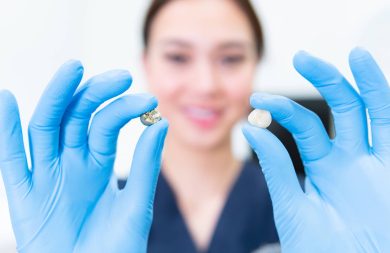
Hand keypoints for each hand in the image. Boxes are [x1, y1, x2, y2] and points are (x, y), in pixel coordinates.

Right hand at [0, 61, 167, 252]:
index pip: (106, 124)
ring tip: (73, 70)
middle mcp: (71, 163)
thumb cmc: (116, 250)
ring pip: (46, 128)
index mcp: (98, 163)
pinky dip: (6, 131)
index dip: (123, 108)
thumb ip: (145, 165)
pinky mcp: (24, 196)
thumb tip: (161, 122)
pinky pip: (11, 159)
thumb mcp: (136, 206)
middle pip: (76, 117)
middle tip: (120, 76)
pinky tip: (8, 100)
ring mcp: (47, 175)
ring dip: (57, 98)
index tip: (148, 100)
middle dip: (94, 94)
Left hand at [243, 48, 389, 252]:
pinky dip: (387, 107)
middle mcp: (353, 161)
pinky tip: (379, 83)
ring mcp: (378, 166)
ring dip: (368, 84)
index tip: (256, 101)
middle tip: (301, 57)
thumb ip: (276, 166)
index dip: (282, 109)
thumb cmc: (318, 249)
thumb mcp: (292, 205)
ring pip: (377, 114)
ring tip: (355, 55)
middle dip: (326, 80)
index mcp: (326, 166)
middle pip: (344, 109)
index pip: (307, 125)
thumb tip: (249, 129)